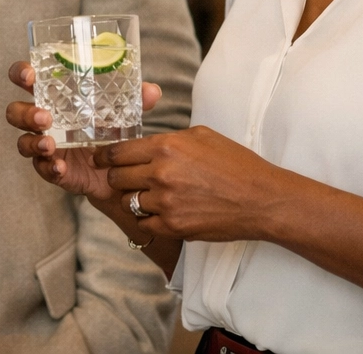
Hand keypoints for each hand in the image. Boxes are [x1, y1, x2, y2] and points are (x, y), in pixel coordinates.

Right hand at [5, 61, 161, 201]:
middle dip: (25, 113)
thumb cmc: (110, 131)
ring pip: (23, 142)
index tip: (29, 76)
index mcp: (53, 97)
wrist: (117, 170)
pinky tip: (60, 166)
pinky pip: (42, 169)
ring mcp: (45, 145)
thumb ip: (135, 102)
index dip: (21, 74)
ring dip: (33, 141)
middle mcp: (43, 120)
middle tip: (44, 116)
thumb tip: (151, 91)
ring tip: (49, 144)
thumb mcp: (122, 113)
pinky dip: (49, 167)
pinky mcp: (52, 169)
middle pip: (15, 112)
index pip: (25, 79)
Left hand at [95, 125, 289, 242]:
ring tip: (152, 195)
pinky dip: (150, 219)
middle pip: (116, 178)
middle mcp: (161, 173)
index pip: (117, 152)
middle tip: (126, 178)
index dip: (105, 156)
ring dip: (135, 198)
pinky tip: (163, 212)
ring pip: (129, 201)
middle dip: (118, 177)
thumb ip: (169, 139)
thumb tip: (147, 144)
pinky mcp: (174, 226)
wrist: (261, 199)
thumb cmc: (236, 164)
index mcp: (166, 146)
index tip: (100, 159)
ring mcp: (166, 202)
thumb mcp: (201, 136)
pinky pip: (145, 224)